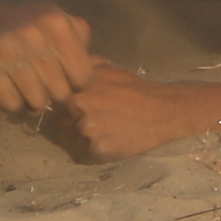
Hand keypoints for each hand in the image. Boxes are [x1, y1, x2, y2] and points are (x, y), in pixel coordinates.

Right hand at [0, 0, 96, 113]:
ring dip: (33, 100)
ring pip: (36, 102)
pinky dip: (12, 102)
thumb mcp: (59, 21)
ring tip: (27, 85)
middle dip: (54, 93)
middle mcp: (33, 35)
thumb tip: (87, 72)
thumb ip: (81, 39)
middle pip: (61, 93)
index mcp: (57, 24)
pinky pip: (11, 104)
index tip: (65, 77)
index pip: (83, 77)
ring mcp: (6, 51)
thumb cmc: (29, 26)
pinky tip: (9, 86)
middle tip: (43, 83)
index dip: (76, 82)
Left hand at [51, 65, 195, 160]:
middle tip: (94, 122)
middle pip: (61, 122)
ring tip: (104, 132)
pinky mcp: (99, 150)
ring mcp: (89, 130)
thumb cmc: (134, 88)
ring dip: (83, 138)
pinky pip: (87, 154)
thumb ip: (83, 67)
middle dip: (73, 123)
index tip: (79, 110)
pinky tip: (113, 141)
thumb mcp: (108, 68)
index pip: (57, 102)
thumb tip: (63, 66)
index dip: (66, 108)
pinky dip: (97, 150)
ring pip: (72, 140)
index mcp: (78, 88)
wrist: (163, 110)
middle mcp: (80, 107)